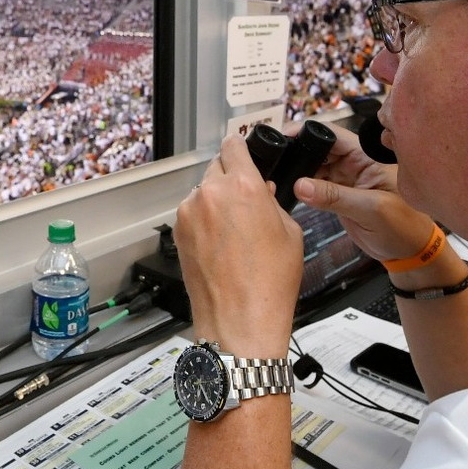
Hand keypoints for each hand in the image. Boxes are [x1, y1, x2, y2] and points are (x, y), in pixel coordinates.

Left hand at [174, 133, 302, 358]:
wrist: (239, 322)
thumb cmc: (268, 285)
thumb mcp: (290, 234)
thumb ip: (273, 203)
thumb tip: (262, 194)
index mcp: (243, 188)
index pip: (234, 146)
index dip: (241, 147)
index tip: (242, 151)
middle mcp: (210, 195)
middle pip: (217, 168)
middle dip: (231, 180)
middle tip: (247, 201)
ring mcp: (189, 214)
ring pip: (202, 193)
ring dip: (216, 202)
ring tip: (235, 232)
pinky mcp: (178, 234)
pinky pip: (193, 215)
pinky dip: (204, 222)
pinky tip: (221, 245)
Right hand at [290, 124, 447, 266]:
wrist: (410, 252)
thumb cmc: (405, 227)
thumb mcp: (371, 209)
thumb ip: (335, 197)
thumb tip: (300, 185)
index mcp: (368, 156)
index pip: (333, 135)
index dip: (307, 132)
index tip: (284, 136)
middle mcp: (356, 163)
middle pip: (320, 147)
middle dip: (298, 150)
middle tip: (274, 158)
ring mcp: (346, 179)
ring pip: (315, 165)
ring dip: (298, 168)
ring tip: (278, 173)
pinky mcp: (340, 195)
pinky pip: (317, 184)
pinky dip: (303, 186)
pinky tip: (289, 188)